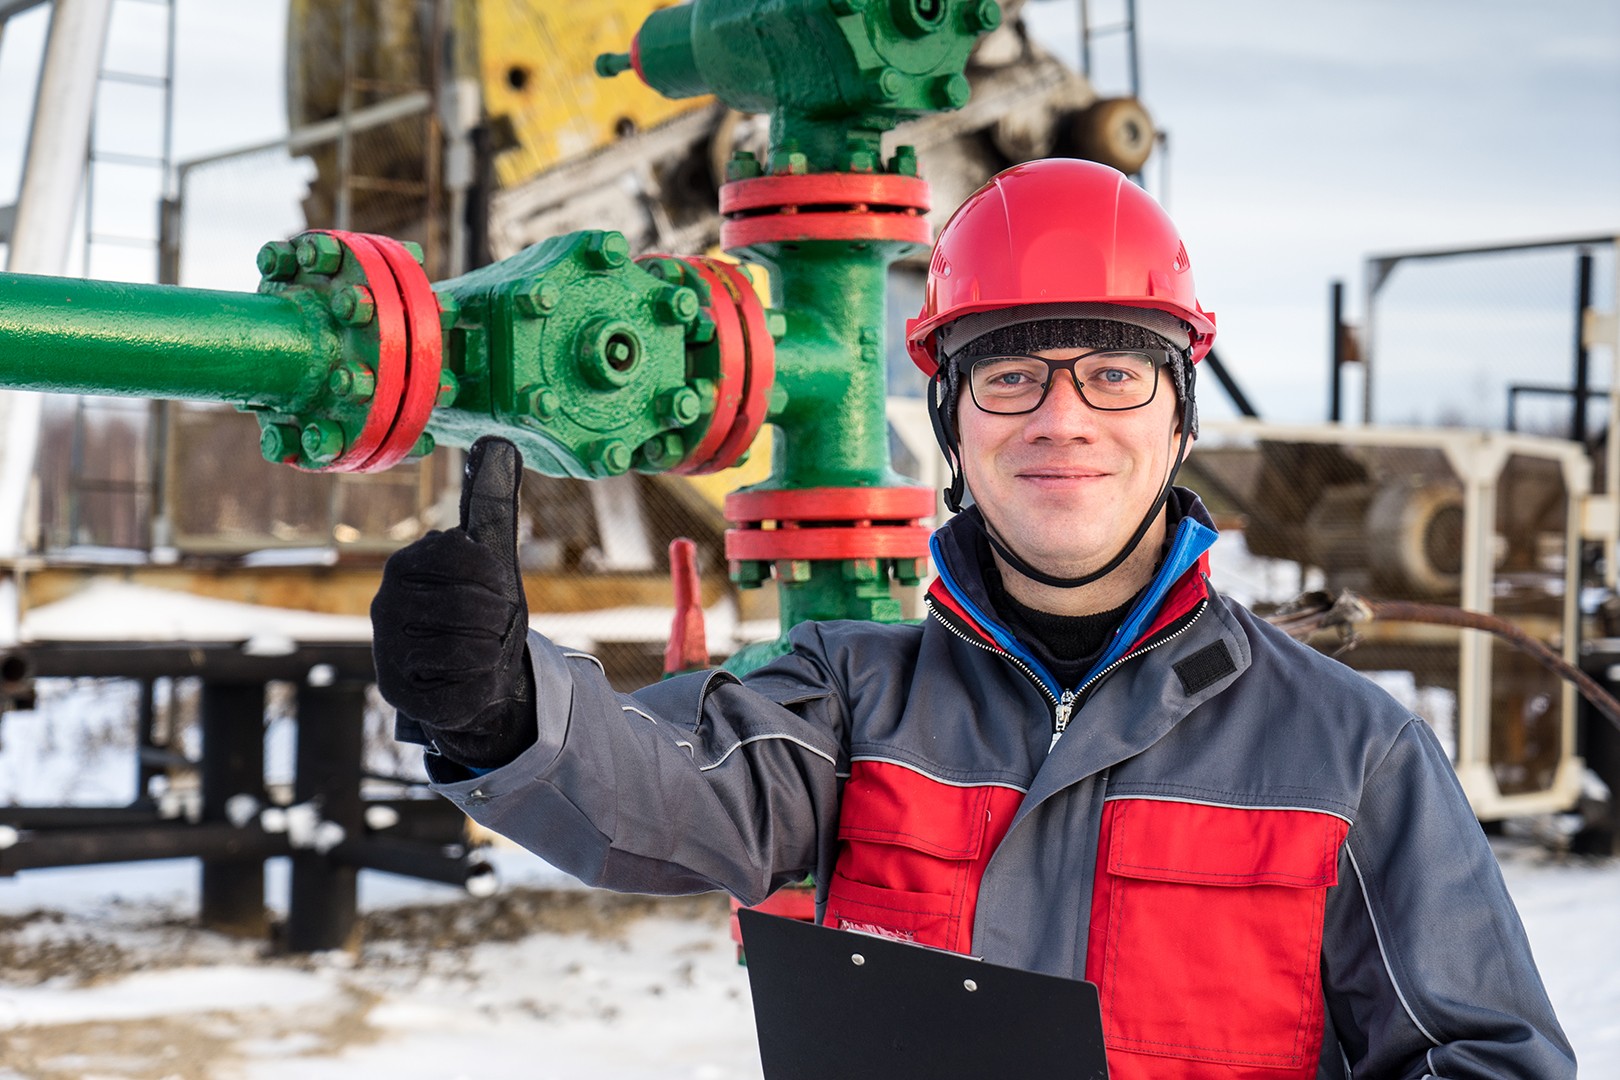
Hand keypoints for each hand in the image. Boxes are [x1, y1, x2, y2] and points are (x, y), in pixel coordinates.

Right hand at [371, 436, 536, 768]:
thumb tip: (497, 441)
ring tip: (481, 652)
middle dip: (498, 617)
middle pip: (471, 605)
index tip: (494, 586)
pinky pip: (464, 691)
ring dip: (493, 652)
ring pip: (471, 650)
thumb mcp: (493, 553)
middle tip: (491, 626)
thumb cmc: (482, 609)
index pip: (463, 553)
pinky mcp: (402, 699)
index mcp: (406, 565)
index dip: (493, 574)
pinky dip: (483, 686)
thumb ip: (491, 501)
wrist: (478, 675)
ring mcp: (389, 655)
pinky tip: (471, 681)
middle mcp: (386, 607)